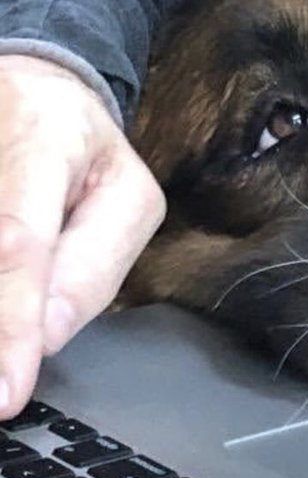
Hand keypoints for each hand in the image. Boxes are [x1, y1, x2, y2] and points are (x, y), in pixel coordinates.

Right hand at [0, 55, 165, 415]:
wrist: (28, 85)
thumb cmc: (81, 149)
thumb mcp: (126, 193)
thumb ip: (95, 265)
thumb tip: (47, 338)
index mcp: (42, 139)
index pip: (20, 242)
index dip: (11, 322)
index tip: (7, 392)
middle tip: (4, 385)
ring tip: (14, 348)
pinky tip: (9, 312)